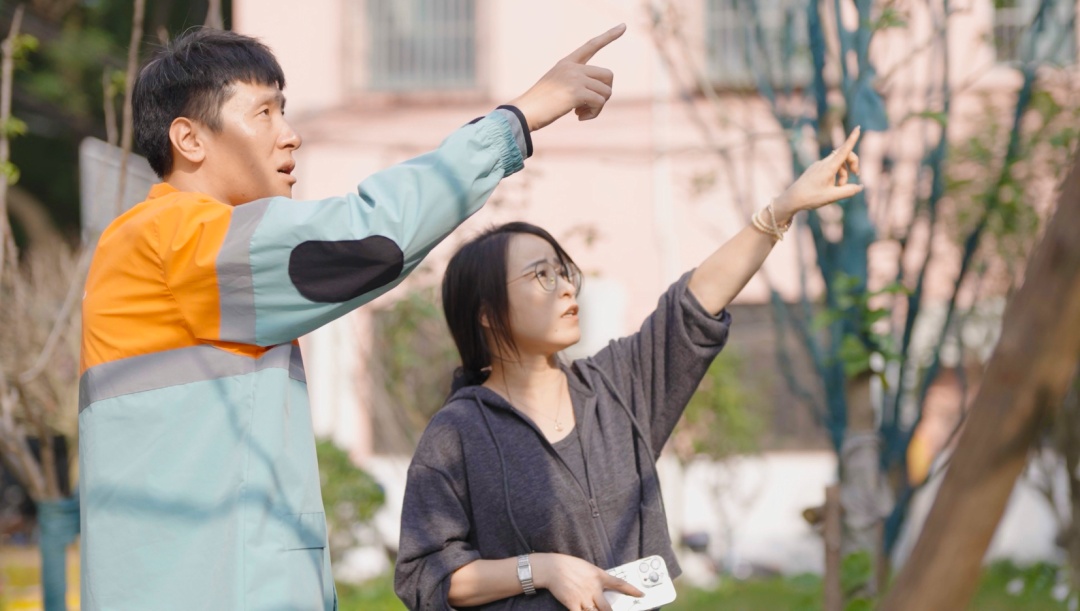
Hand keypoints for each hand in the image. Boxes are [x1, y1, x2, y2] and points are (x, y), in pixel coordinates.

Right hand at [507, 24, 625, 131]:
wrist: (524, 112)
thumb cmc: (538, 104)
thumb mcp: (556, 86)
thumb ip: (576, 83)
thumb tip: (600, 95)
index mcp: (567, 63)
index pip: (591, 45)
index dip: (609, 36)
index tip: (623, 26)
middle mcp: (573, 67)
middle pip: (608, 75)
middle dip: (605, 92)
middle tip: (591, 104)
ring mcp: (575, 78)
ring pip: (606, 92)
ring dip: (598, 106)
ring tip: (581, 112)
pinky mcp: (577, 92)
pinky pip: (599, 102)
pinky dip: (593, 113)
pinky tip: (579, 116)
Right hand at [531, 552, 642, 610]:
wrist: (552, 567)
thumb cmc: (569, 565)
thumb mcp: (588, 568)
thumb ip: (597, 578)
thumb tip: (602, 588)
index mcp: (599, 576)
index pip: (619, 583)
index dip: (632, 590)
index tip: (641, 594)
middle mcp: (593, 588)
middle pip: (608, 608)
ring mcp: (584, 597)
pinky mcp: (573, 603)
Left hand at [772, 126, 863, 222]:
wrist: (791, 200)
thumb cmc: (811, 198)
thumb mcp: (832, 196)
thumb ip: (848, 191)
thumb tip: (860, 187)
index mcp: (828, 168)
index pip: (844, 150)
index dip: (852, 139)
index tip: (858, 127)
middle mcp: (823, 163)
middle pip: (843, 155)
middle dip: (852, 164)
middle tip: (856, 175)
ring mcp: (818, 165)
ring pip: (837, 163)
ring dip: (843, 173)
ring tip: (840, 188)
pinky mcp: (814, 169)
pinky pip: (829, 168)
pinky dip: (835, 175)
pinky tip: (831, 187)